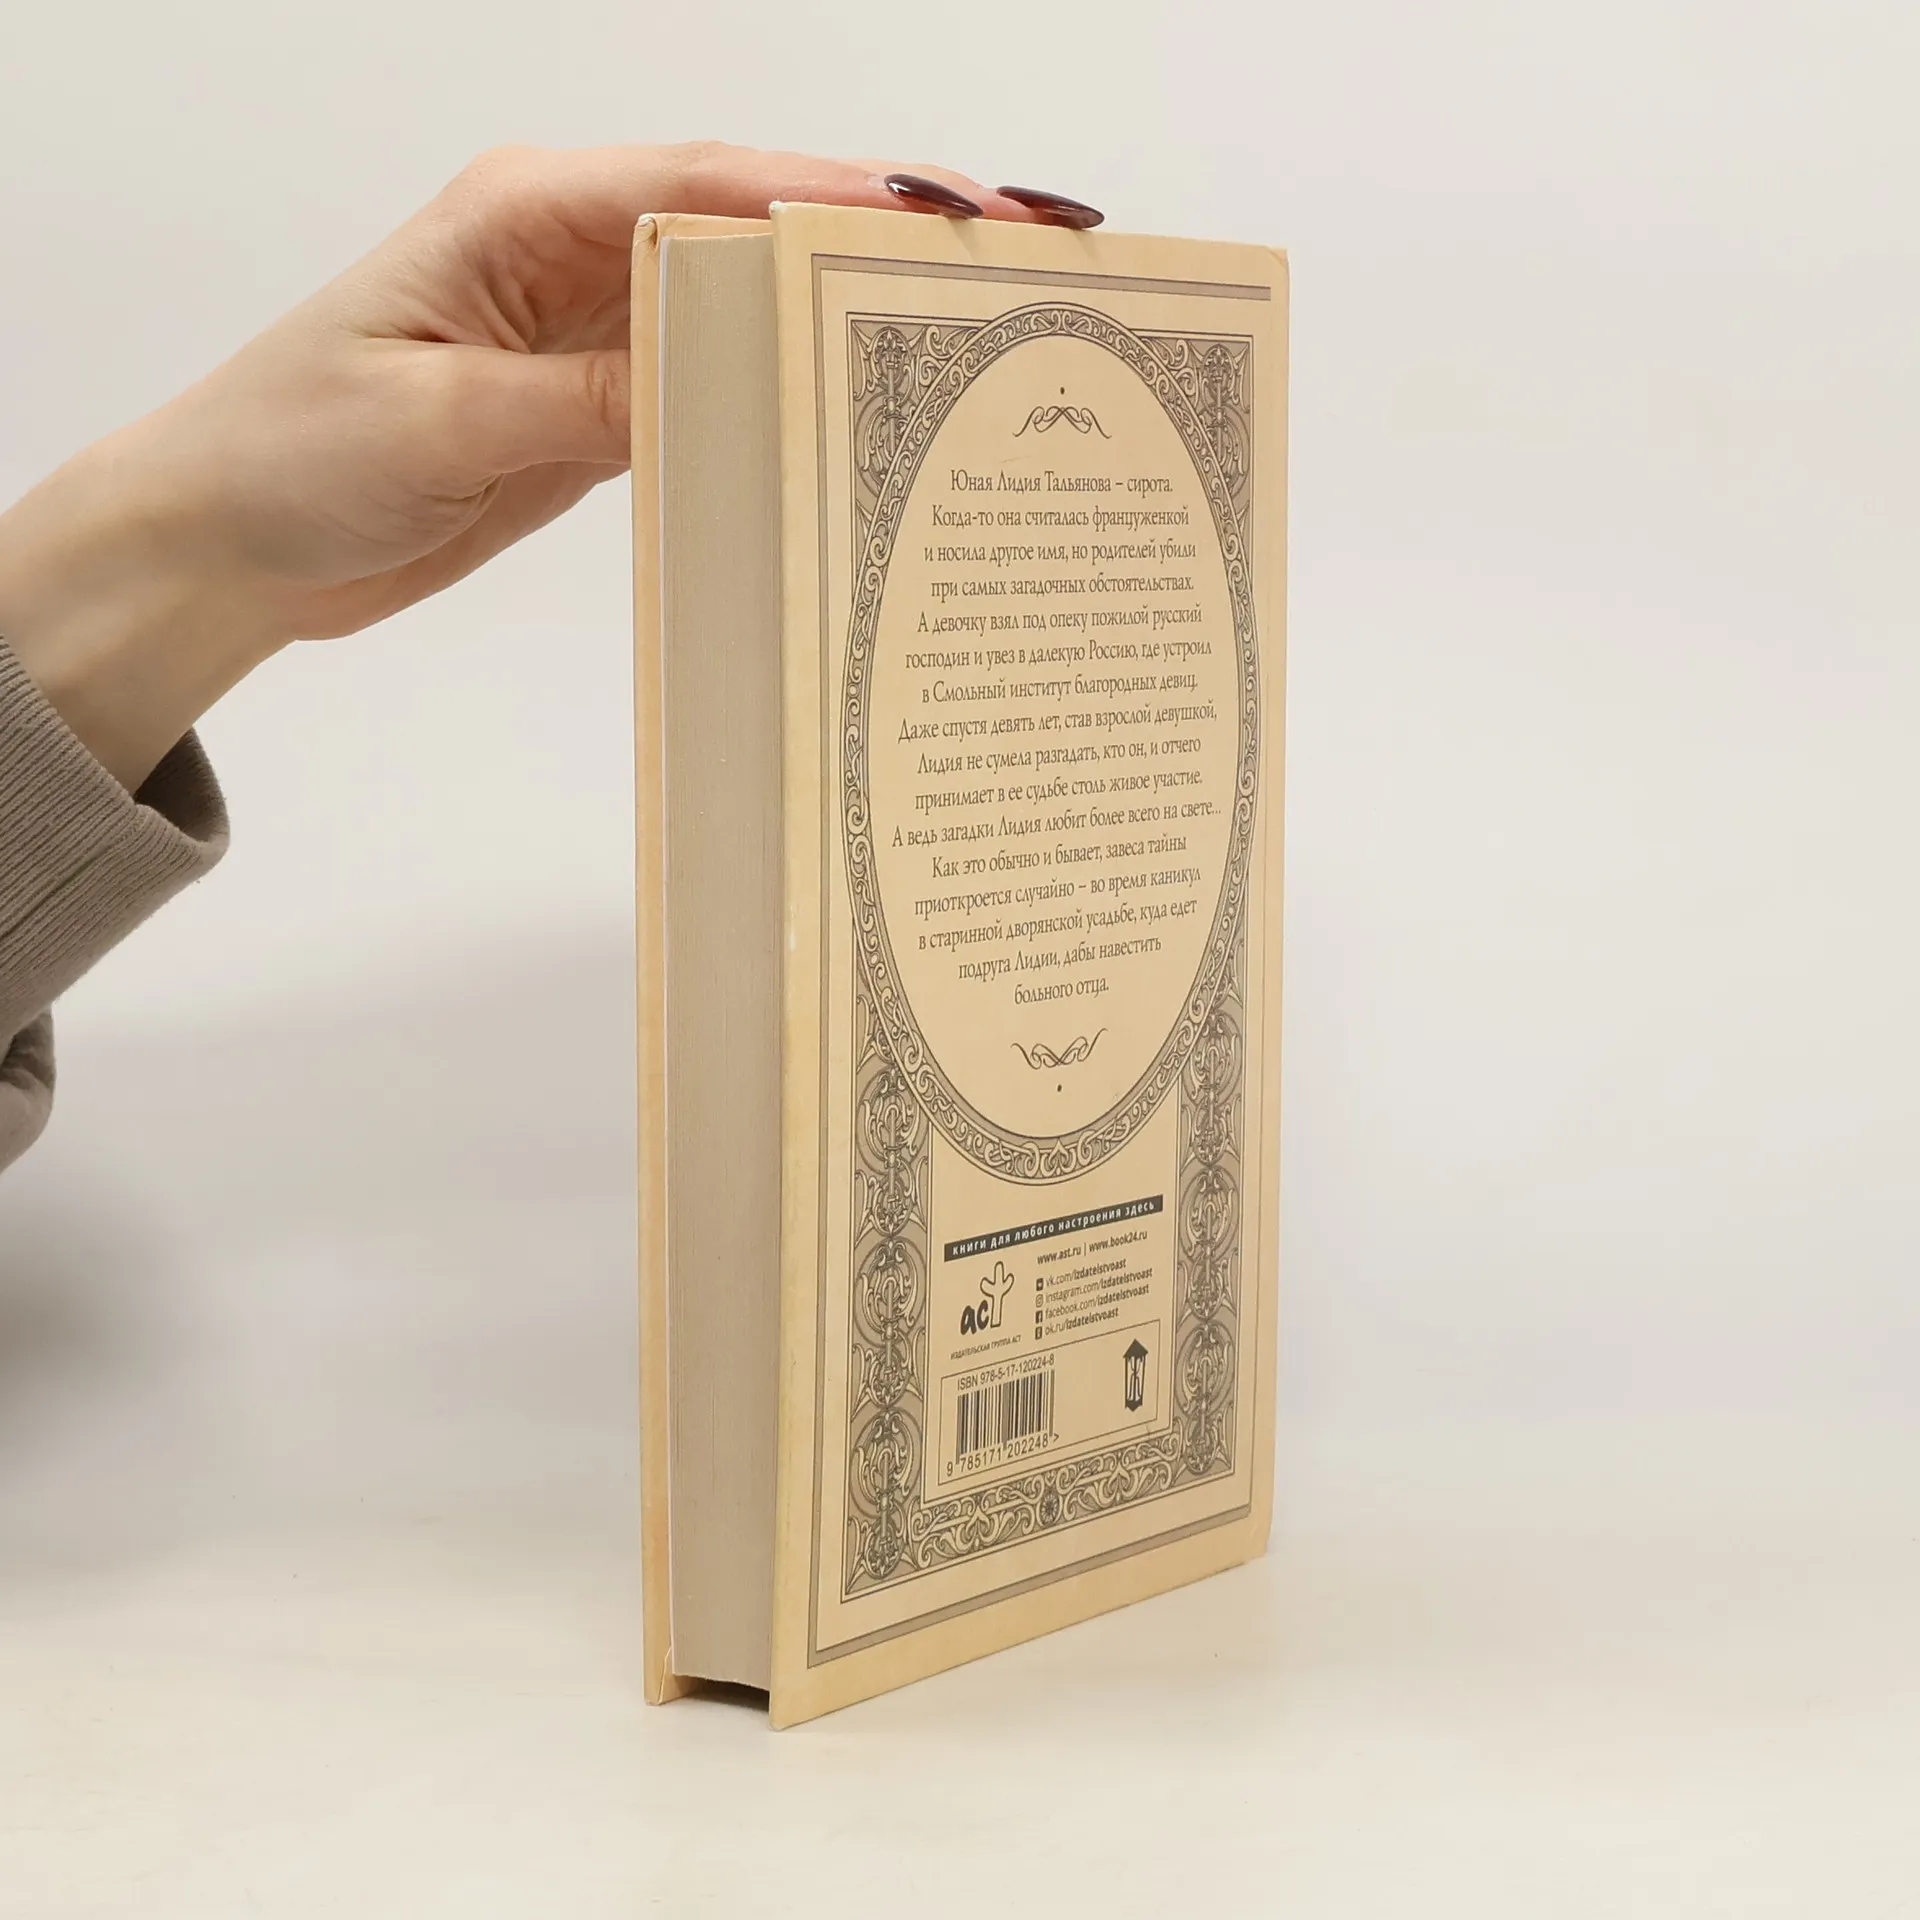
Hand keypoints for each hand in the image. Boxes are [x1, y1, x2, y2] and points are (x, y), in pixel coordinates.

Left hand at [0, 144, 1067, 788]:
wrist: (229, 539)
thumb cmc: (291, 452)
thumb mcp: (438, 423)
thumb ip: (581, 400)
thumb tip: (713, 384)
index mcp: (527, 211)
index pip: (710, 183)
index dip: (836, 195)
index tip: (950, 214)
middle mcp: (573, 251)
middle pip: (756, 224)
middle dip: (884, 237)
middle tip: (1017, 258)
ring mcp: (592, 327)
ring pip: (747, 304)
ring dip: (848, 319)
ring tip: (970, 338)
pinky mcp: (596, 403)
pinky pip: (712, 385)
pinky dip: (785, 394)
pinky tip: (855, 419)